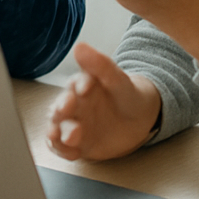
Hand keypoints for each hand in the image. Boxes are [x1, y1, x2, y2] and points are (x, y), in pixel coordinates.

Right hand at [46, 43, 161, 160]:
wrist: (139, 121)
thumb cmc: (128, 95)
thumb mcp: (119, 81)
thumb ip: (101, 65)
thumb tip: (79, 46)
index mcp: (82, 85)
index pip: (74, 84)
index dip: (77, 86)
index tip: (84, 89)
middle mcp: (74, 105)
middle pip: (61, 108)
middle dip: (61, 110)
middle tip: (66, 110)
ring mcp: (74, 124)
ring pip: (58, 128)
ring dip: (59, 133)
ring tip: (67, 137)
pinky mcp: (77, 143)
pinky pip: (64, 147)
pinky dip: (63, 150)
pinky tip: (71, 152)